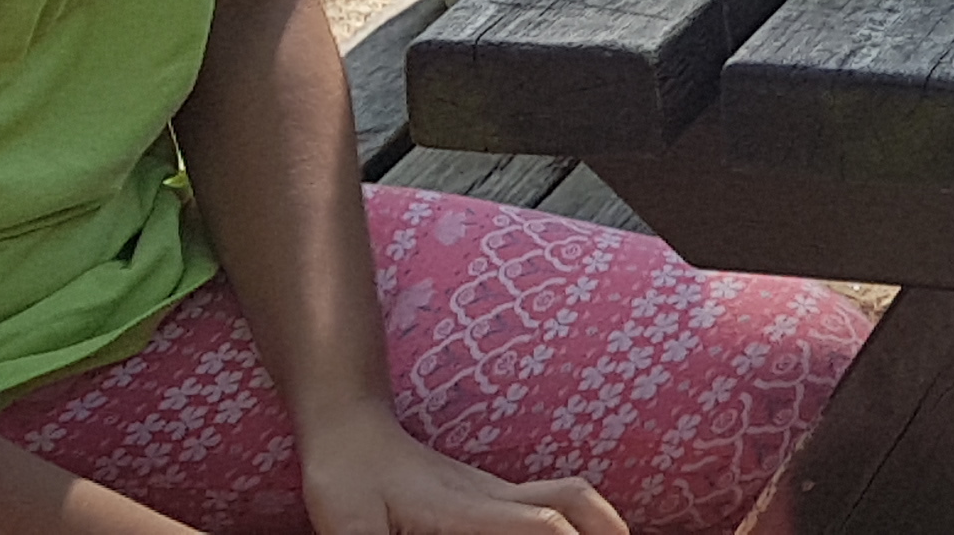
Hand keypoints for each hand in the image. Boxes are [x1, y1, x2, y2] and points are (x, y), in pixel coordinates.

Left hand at [298, 411, 629, 534]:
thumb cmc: (344, 479)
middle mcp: (492, 496)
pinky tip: (569, 532)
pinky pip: (549, 497)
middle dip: (609, 527)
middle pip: (574, 499)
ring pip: (569, 492)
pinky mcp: (486, 492)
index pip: (542, 523)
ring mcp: (493, 490)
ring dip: (600, 517)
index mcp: (466, 511)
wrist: (349, 428)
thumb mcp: (348, 526)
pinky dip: (577, 515)